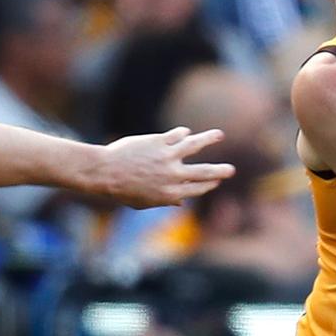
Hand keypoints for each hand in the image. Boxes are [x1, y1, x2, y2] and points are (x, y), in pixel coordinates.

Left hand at [99, 127, 235, 208]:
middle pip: (204, 172)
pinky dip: (183, 134)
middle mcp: (173, 176)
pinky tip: (186, 133)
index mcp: (170, 193)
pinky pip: (177, 135)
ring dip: (209, 139)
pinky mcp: (159, 142)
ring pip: (195, 145)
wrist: (105, 173)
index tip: (216, 181)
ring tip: (219, 134)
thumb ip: (164, 200)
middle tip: (230, 170)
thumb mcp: (144, 202)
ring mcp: (167, 157)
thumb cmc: (121, 191)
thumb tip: (181, 201)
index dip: (208, 185)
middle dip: (220, 171)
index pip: (197, 189)